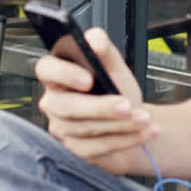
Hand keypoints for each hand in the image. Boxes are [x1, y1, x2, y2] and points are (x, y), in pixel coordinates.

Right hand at [35, 27, 155, 175]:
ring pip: (87, 128)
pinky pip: (99, 147)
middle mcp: (54, 102)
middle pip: (67, 106)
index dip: (64, 73)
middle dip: (100, 107)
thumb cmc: (117, 88)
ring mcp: (62, 128)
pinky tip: (144, 132)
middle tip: (126, 105)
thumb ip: (103, 47)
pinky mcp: (76, 150)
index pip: (46, 69)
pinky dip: (126, 139)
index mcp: (57, 75)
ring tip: (144, 118)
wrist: (133, 118)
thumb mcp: (113, 65)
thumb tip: (94, 41)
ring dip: (121, 124)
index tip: (88, 78)